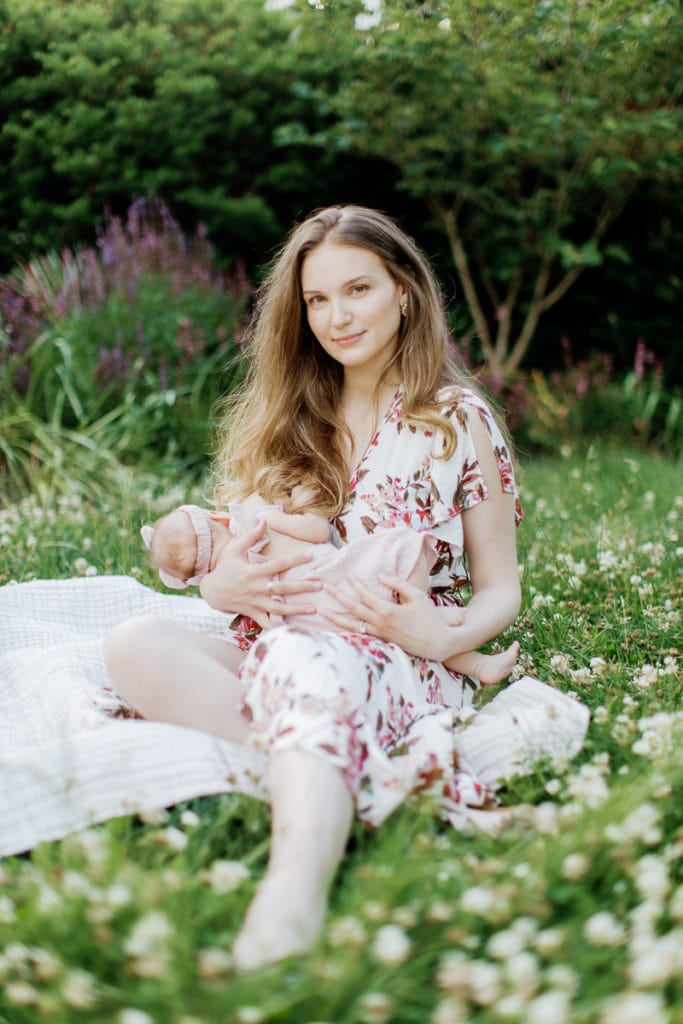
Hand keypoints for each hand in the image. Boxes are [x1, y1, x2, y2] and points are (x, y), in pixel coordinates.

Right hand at [199, 518, 321, 627]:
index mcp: (253, 572)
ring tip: (314, 608)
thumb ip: (251, 536)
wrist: (211, 592)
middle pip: (282, 589)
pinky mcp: (253, 614)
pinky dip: (279, 627)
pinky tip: (295, 629)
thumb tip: (263, 519)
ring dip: (296, 609)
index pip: (277, 565)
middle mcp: (255, 588)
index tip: (311, 556)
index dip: (294, 560)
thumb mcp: (235, 550)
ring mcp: (255, 603)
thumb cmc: (225, 569)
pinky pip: (267, 623)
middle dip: (302, 587)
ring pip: (278, 609)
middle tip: (320, 585)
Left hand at [320, 574, 456, 661]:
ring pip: (351, 626)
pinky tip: (338, 624)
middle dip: (337, 596)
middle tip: (324, 586)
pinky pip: (359, 634)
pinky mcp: (381, 641)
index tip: (348, 574)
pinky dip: (346, 629)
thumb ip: (398, 584)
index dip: (355, 583)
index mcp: (388, 611)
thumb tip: (380, 576)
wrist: (438, 643)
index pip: (365, 595)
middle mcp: (380, 624)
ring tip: (320, 610)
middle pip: (352, 609)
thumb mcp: (417, 595)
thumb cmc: (430, 618)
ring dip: (334, 617)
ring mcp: (379, 635)